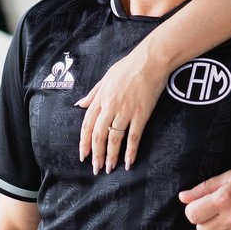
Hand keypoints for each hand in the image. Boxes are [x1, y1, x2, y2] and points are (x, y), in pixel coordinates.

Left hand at [76, 46, 166, 173]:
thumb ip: (93, 93)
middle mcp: (110, 106)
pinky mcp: (141, 114)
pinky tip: (129, 162)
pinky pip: (133, 137)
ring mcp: (125, 111)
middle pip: (99, 135)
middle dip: (96, 154)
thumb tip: (80, 104)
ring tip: (109, 168)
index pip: (87, 124)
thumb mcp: (106, 77)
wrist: (150, 60)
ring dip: (111, 156)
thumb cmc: (129, 66)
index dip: (84, 142)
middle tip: (95, 168)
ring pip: (114, 139)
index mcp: (101, 98)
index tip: (83, 155)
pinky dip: (130, 151)